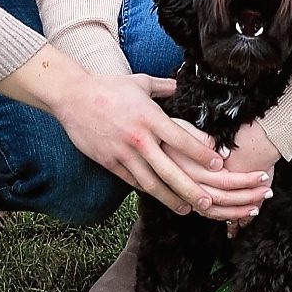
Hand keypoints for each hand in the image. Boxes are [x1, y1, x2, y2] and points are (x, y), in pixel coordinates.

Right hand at [0, 46, 271, 215]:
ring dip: (171, 198)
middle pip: (169, 170)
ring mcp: (123, 153)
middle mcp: (138, 138)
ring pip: (151, 183)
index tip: (219, 164)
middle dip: (190, 188)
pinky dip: (149, 191)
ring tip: (187, 209)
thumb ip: (165, 87)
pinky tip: (161, 198)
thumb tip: (182, 86)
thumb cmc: (108, 87)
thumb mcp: (140, 82)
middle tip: (209, 202)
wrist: (72, 96)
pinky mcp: (110, 162)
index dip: (202, 153)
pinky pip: (133, 181)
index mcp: (149, 117)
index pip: (181, 139)